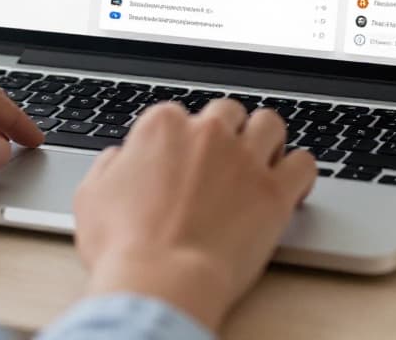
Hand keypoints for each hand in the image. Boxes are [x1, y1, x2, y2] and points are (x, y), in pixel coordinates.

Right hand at [73, 99, 316, 331]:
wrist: (161, 282)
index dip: (182, 141)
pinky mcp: (275, 191)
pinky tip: (290, 187)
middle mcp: (208, 133)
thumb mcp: (92, 197)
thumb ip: (110, 166)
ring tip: (261, 165)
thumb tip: (120, 158)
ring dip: (267, 140)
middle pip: (228, 112)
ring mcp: (245, 159)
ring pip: (270, 124)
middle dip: (227, 133)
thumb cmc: (123, 247)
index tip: (183, 162)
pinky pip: (304, 163)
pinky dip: (298, 172)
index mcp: (163, 127)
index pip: (180, 115)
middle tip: (223, 162)